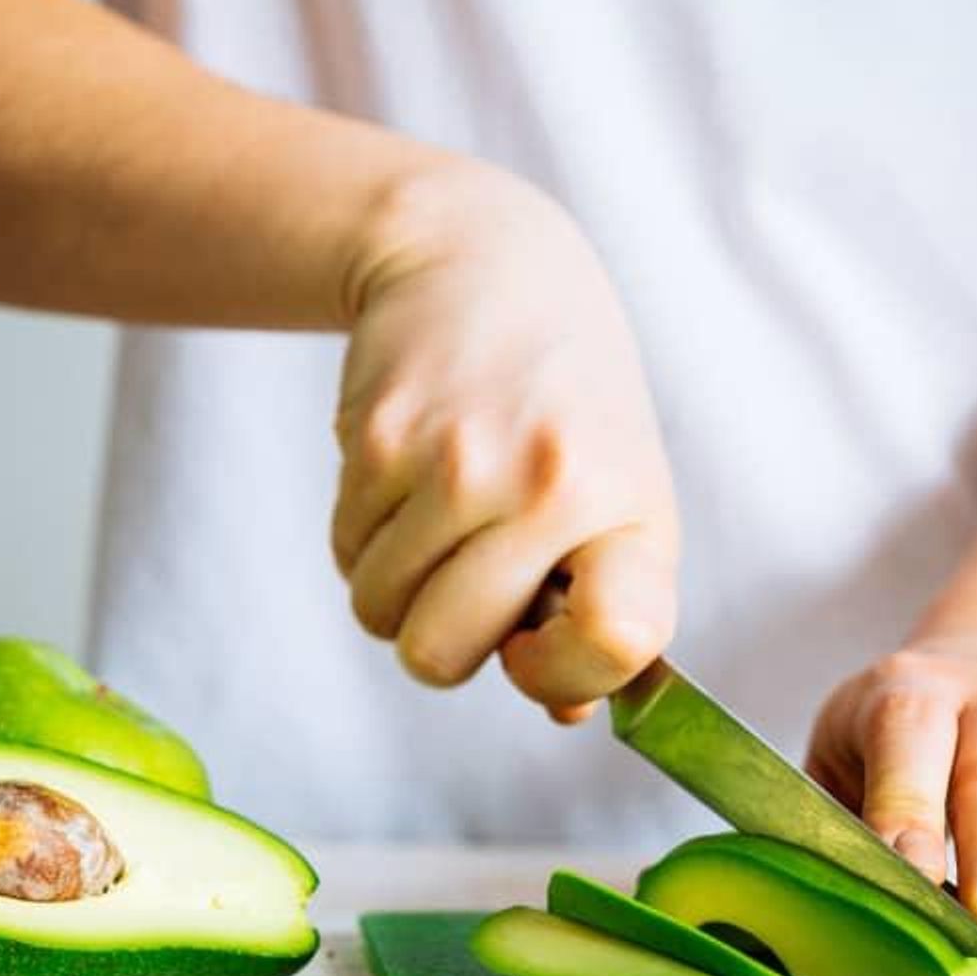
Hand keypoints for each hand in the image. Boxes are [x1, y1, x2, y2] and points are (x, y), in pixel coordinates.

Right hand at [332, 163, 678, 719]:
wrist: (484, 265)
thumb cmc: (565, 409)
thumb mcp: (619, 496)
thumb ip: (602, 609)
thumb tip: (563, 709)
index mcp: (631, 513)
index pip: (617, 639)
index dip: (562, 673)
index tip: (535, 646)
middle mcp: (549, 488)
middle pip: (442, 655)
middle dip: (441, 640)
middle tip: (468, 580)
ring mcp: (456, 461)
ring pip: (379, 612)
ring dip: (395, 586)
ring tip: (440, 516)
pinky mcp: (377, 438)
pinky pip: (345, 552)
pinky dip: (365, 537)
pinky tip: (407, 475)